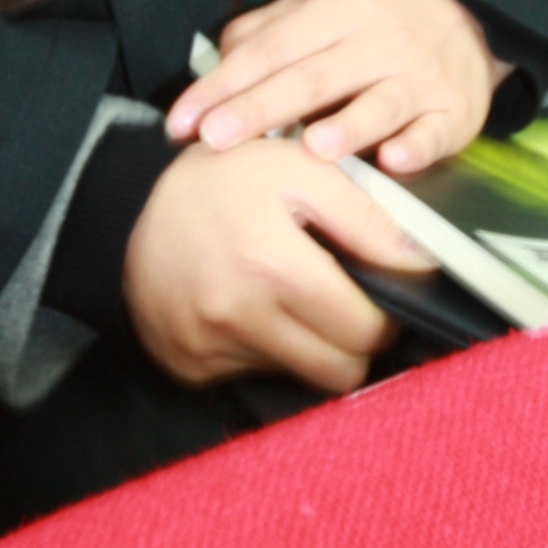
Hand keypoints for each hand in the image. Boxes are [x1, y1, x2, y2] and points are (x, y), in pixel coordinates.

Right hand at [123, 138, 433, 390]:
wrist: (122, 207)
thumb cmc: (223, 180)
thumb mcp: (299, 168)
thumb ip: (369, 215)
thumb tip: (425, 263)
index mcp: (270, 264)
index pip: (365, 331)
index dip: (385, 314)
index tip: (378, 290)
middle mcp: (235, 315)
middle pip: (340, 370)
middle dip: (354, 339)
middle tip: (343, 298)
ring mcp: (208, 348)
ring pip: (302, 378)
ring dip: (312, 346)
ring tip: (294, 297)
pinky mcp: (189, 368)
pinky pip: (257, 377)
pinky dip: (268, 349)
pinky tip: (253, 308)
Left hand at [167, 0, 508, 173]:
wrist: (465, 24)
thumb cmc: (371, 29)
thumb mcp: (320, 12)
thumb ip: (266, 33)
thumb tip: (215, 66)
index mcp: (337, 9)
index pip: (270, 49)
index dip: (224, 85)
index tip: (182, 121)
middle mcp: (379, 39)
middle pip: (313, 77)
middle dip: (261, 108)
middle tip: (215, 139)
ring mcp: (420, 77)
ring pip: (380, 102)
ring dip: (348, 125)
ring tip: (311, 146)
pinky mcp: (455, 112)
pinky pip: (434, 133)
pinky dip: (416, 146)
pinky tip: (394, 160)